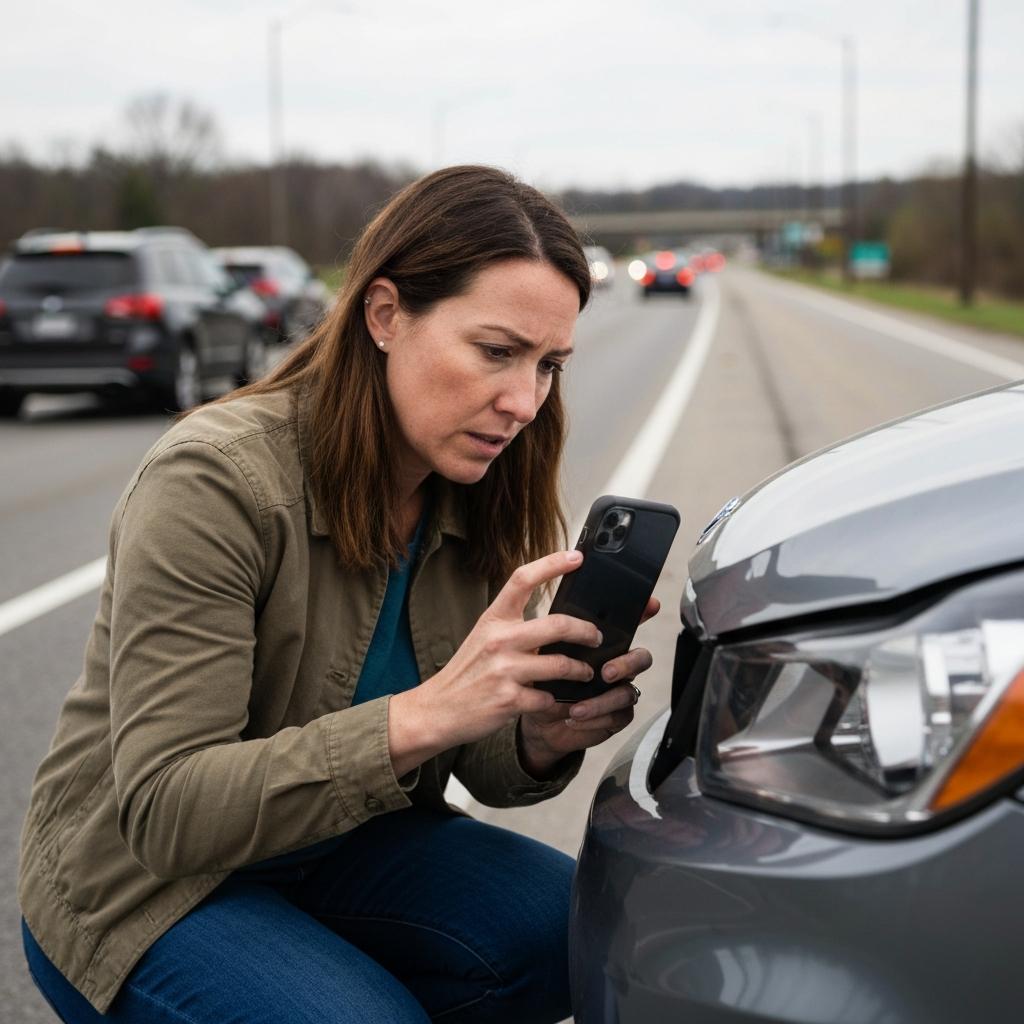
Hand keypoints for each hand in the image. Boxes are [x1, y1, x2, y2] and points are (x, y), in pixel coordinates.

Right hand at [387, 550, 601, 776]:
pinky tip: (555, 701)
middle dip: (586, 632)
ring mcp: (504, 671)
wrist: (437, 709)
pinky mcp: (509, 700)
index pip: (523, 579)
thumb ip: (514, 628)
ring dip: (580, 670)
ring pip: (562, 665)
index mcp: (494, 619)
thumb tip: (554, 624)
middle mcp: (500, 640)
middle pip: (558, 625)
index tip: (576, 557)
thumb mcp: (484, 638)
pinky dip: (556, 701)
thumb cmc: (466, 673)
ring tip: (585, 672)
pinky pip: (548, 698)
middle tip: (596, 637)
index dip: (552, 564)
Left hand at [517, 596, 659, 776]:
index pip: (627, 626)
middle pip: (641, 658)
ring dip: (603, 700)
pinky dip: (596, 718)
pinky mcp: (616, 716)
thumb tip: (554, 624)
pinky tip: (576, 717)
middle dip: (627, 664)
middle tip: (606, 672)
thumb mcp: (543, 657)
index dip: (643, 613)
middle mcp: (616, 666)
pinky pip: (618, 716)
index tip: (651, 605)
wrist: (539, 719)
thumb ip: (554, 641)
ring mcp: (618, 691)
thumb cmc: (544, 682)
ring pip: (628, 692)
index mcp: (602, 646)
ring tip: (577, 707)